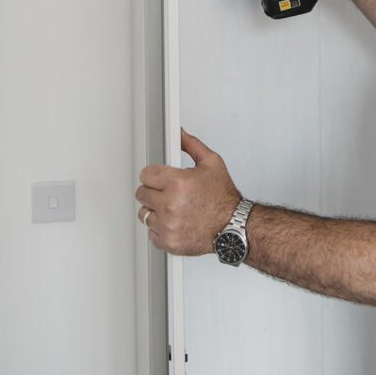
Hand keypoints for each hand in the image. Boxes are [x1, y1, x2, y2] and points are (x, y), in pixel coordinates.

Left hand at [135, 129, 242, 255]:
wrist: (234, 226)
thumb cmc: (224, 198)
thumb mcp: (212, 163)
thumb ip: (191, 145)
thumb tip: (179, 133)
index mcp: (178, 183)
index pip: (146, 175)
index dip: (155, 175)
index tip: (161, 179)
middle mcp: (170, 205)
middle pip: (141, 194)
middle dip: (154, 192)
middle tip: (170, 194)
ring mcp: (167, 225)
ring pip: (144, 214)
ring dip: (156, 211)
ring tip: (174, 209)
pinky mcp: (167, 241)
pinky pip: (151, 232)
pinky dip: (161, 229)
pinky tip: (175, 222)